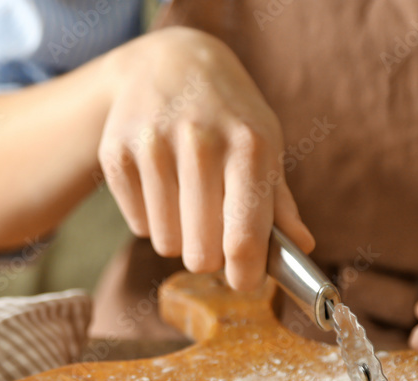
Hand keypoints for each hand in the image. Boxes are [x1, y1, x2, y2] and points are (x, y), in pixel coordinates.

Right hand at [99, 27, 313, 290]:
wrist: (169, 61)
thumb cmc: (228, 113)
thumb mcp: (264, 144)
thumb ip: (279, 202)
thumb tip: (302, 249)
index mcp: (249, 144)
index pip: (244, 237)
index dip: (245, 274)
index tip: (245, 281)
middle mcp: (199, 141)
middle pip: (200, 253)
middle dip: (211, 256)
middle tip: (215, 234)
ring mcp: (152, 145)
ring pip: (166, 243)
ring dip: (181, 238)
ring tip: (189, 204)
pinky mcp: (116, 153)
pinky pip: (138, 224)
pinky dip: (152, 218)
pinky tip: (162, 184)